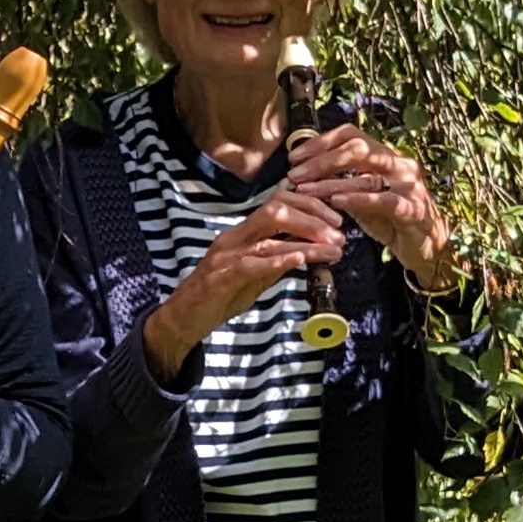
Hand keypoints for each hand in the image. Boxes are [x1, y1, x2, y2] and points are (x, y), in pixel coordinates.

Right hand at [140, 190, 343, 380]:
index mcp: (243, 233)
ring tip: (333, 250)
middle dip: (312, 218)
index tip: (336, 221)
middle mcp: (234, 237)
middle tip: (339, 234)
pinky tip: (298, 258)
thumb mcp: (255, 274)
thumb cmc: (219, 295)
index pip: (279, 202)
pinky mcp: (219, 278)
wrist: (183, 319)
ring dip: (306, 241)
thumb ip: (278, 260)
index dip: (310, 206)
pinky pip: (250, 263)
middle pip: (275, 210)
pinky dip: (277, 259)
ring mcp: (225, 256)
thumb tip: (310, 250)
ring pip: (268, 236)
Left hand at [288, 121, 459, 292]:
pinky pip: (383, 200)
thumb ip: (342, 182)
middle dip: (321, 160)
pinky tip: (337, 202)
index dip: (321, 142)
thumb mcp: (363, 196)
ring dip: (330, 182)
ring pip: (366, 175)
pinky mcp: (413, 209)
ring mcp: (409, 185)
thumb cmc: (391, 220)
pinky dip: (357, 199)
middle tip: (295, 174)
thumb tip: (304, 173)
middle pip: (358, 149)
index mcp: (387, 155)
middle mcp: (400, 164)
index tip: (295, 157)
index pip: (352, 135)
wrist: (427, 246)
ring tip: (305, 190)